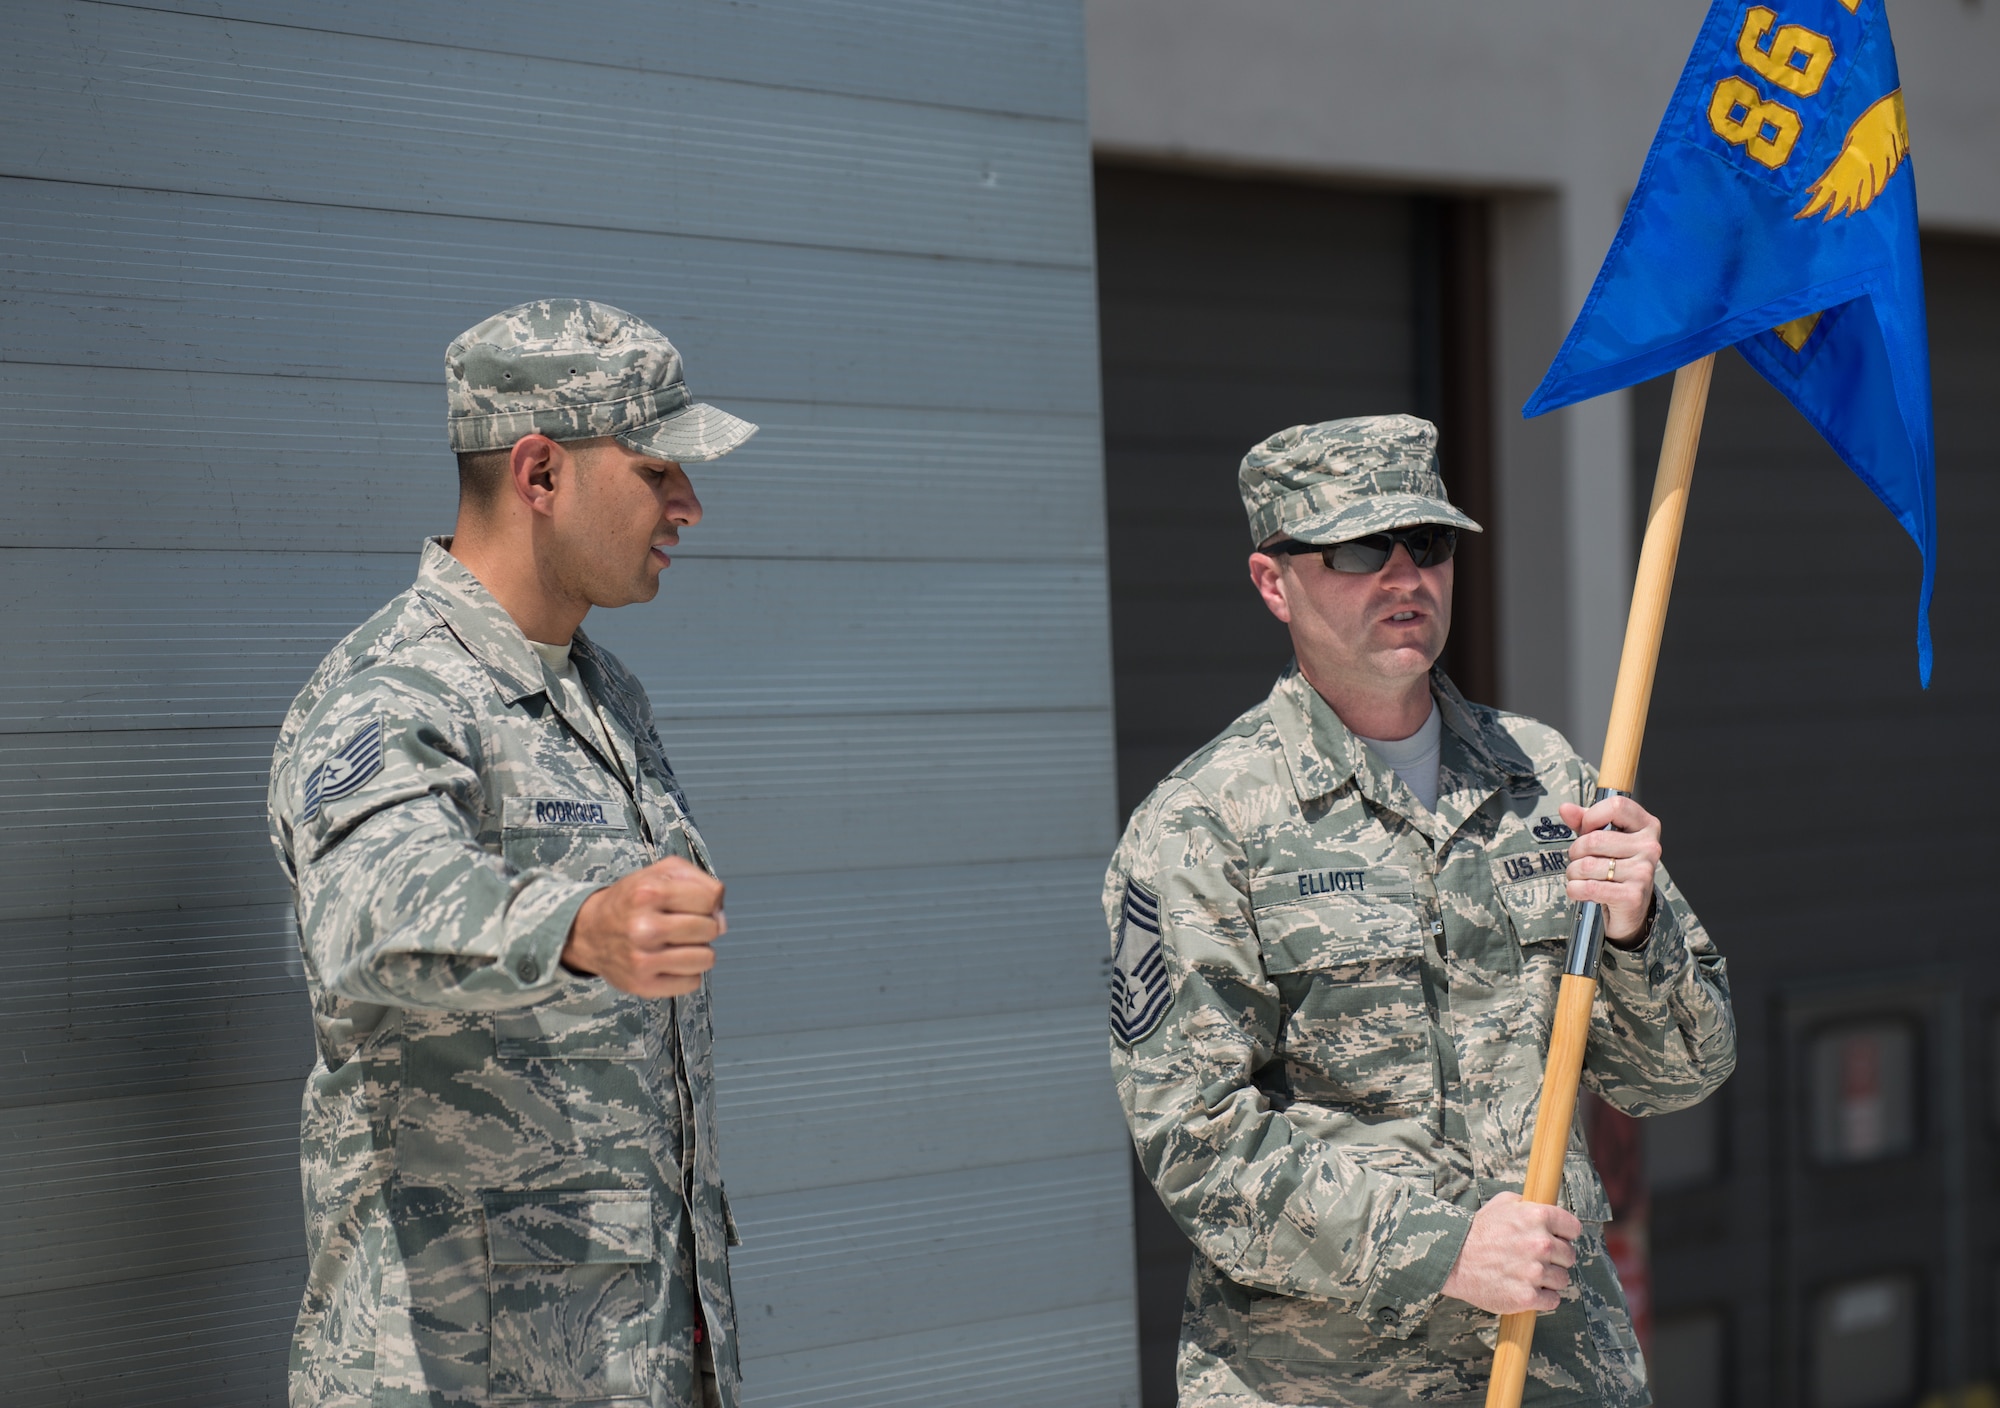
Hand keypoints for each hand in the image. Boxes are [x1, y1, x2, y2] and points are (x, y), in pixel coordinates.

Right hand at [561, 856, 724, 998]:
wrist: (589, 932)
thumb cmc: (631, 901)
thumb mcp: (661, 871)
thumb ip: (700, 881)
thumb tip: (721, 916)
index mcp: (649, 892)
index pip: (711, 898)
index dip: (708, 901)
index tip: (692, 904)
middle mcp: (644, 927)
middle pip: (711, 929)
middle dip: (703, 926)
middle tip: (681, 925)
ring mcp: (642, 959)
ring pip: (706, 958)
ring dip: (698, 951)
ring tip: (677, 944)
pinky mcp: (643, 985)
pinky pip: (691, 982)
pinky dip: (686, 972)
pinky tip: (668, 961)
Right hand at [1440, 1192, 1581, 1314]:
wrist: (1453, 1259)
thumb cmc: (1477, 1231)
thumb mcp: (1501, 1204)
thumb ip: (1528, 1204)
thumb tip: (1545, 1205)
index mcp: (1538, 1217)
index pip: (1573, 1228)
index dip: (1564, 1234)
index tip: (1556, 1239)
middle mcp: (1541, 1243)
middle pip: (1570, 1256)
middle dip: (1556, 1258)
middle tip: (1536, 1258)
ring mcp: (1535, 1272)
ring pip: (1562, 1280)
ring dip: (1548, 1279)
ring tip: (1527, 1274)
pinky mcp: (1528, 1296)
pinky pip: (1552, 1300)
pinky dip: (1543, 1297)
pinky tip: (1527, 1288)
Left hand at [1558, 794, 1661, 945]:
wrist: (1630, 909)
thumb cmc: (1616, 868)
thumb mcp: (1602, 840)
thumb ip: (1584, 822)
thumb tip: (1566, 808)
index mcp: (1647, 826)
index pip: (1617, 806)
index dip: (1591, 817)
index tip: (1586, 829)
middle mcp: (1650, 847)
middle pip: (1594, 839)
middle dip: (1575, 852)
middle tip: (1580, 861)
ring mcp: (1643, 872)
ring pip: (1587, 865)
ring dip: (1573, 873)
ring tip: (1582, 878)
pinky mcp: (1633, 896)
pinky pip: (1588, 887)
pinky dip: (1575, 890)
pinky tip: (1580, 891)